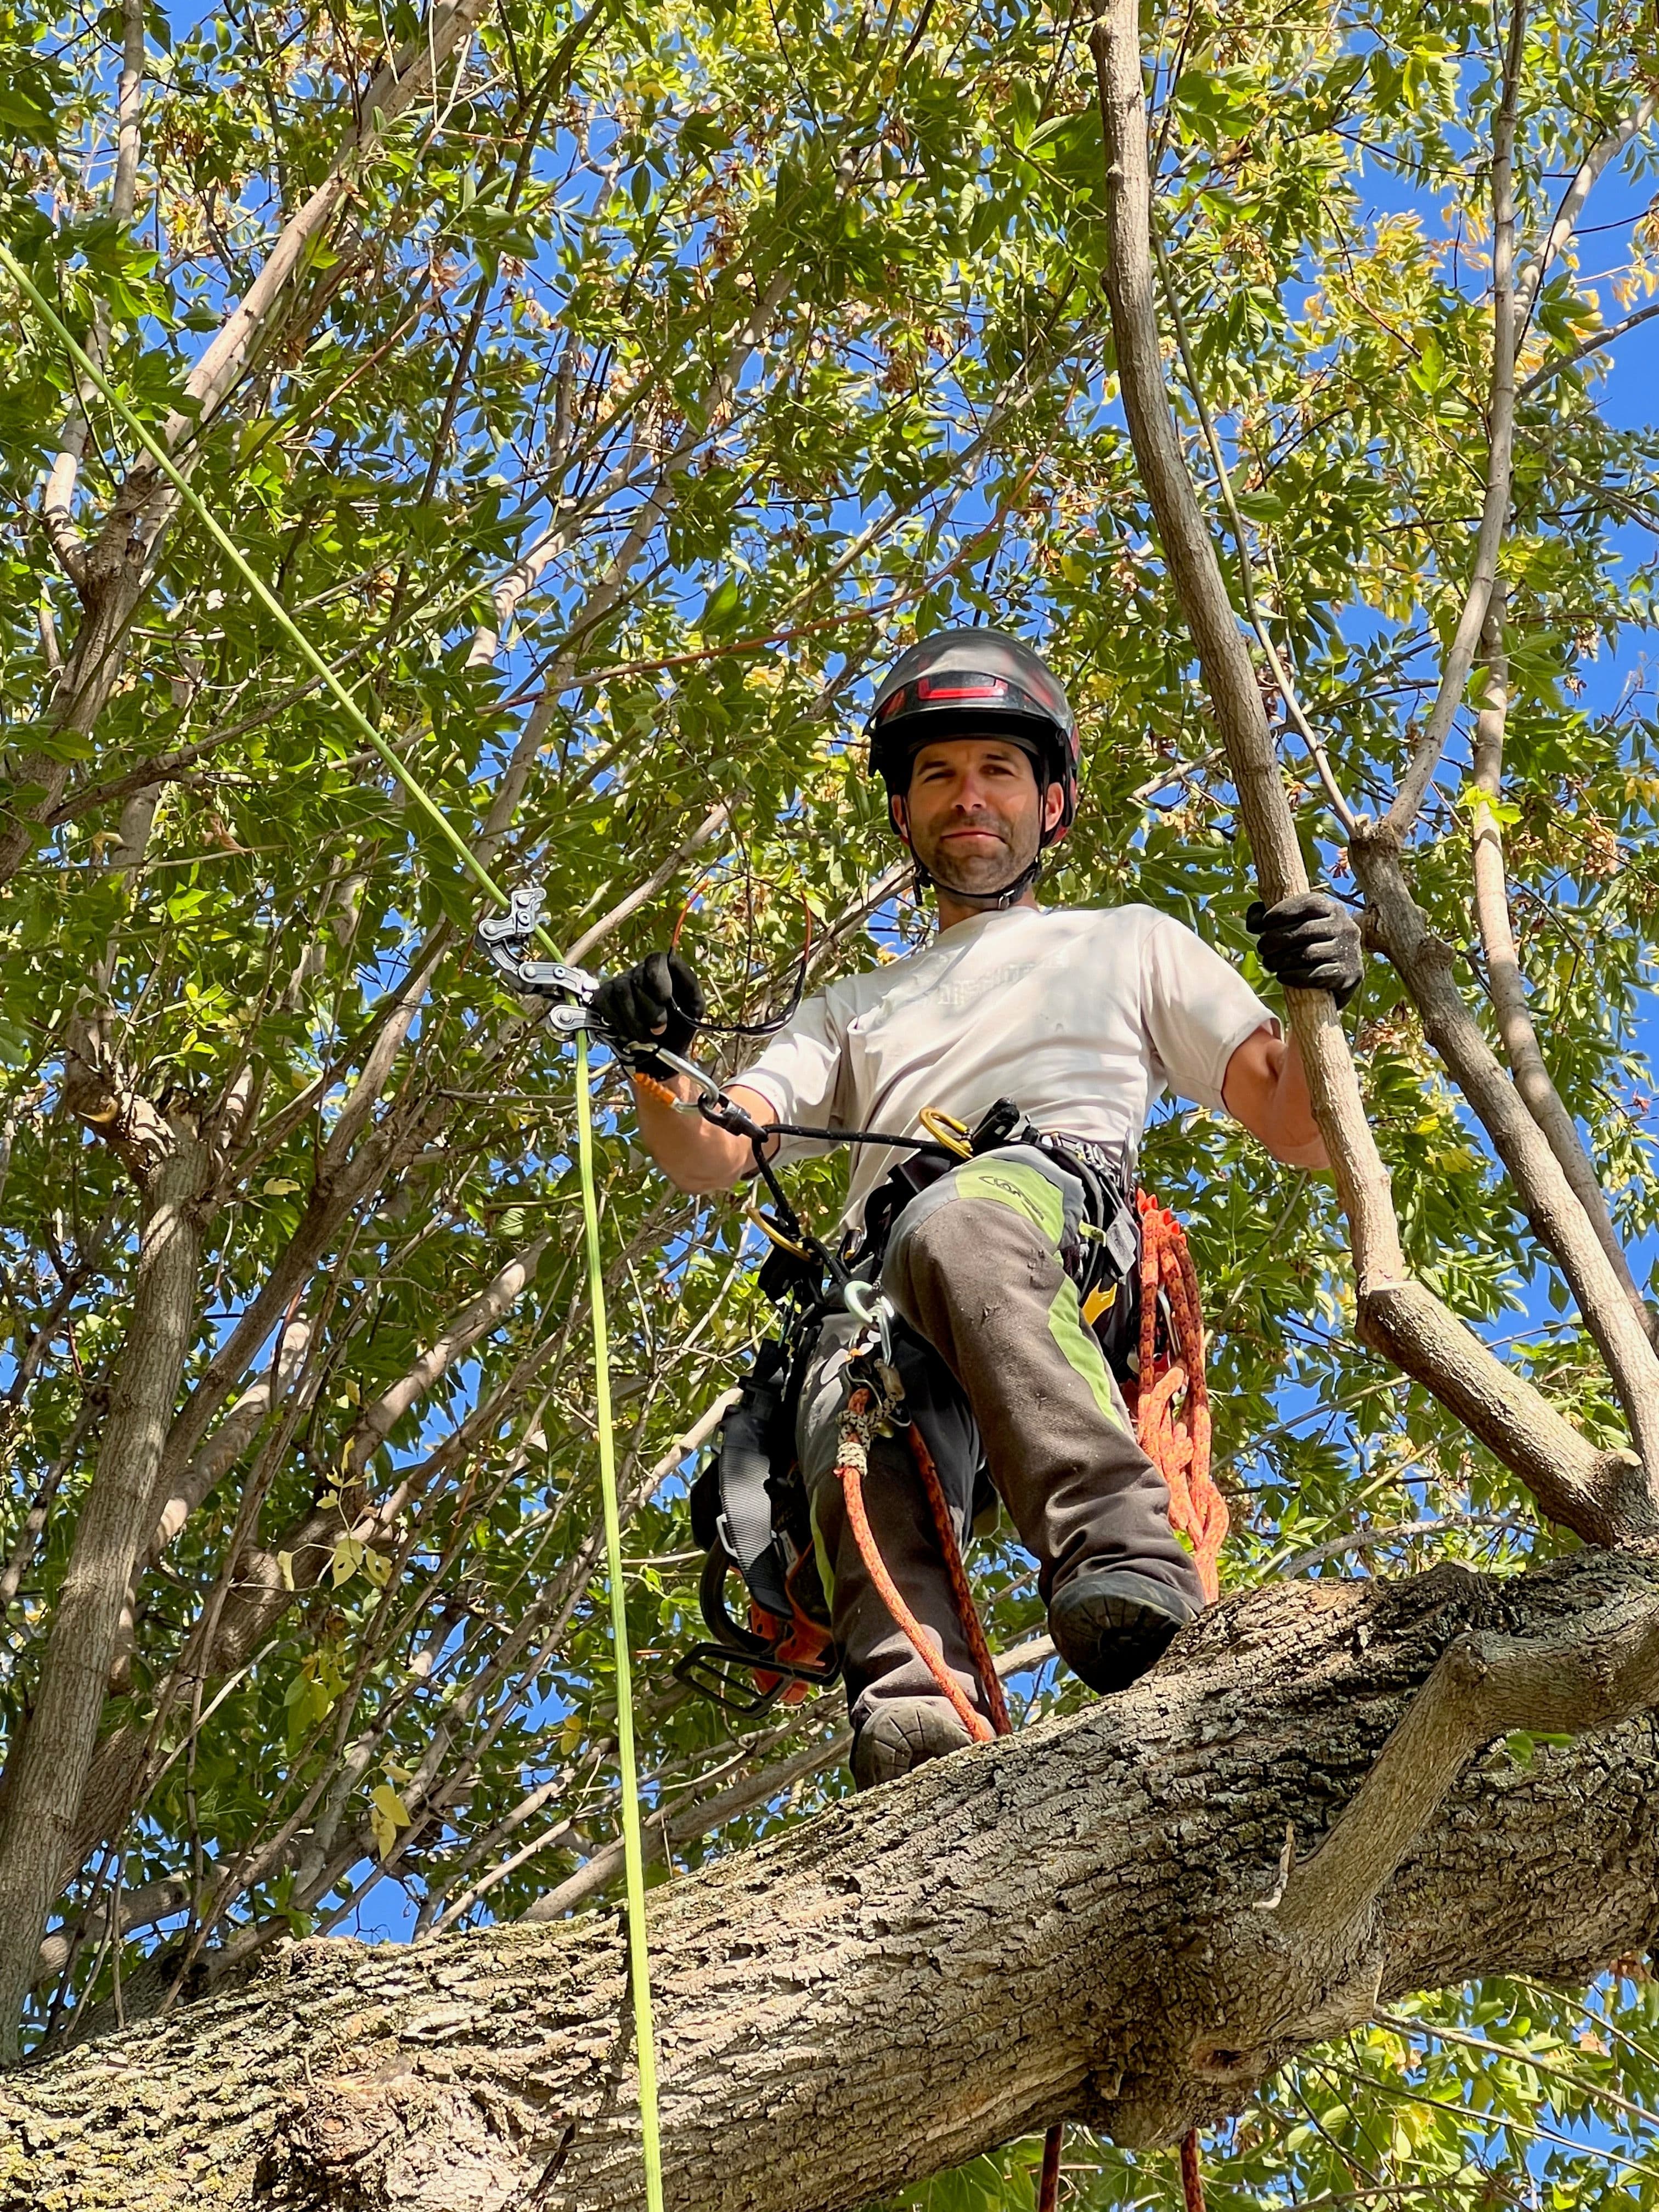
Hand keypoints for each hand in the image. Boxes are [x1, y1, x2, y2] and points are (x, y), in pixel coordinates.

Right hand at [588, 951, 704, 1072]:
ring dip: (634, 1020)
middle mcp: (639, 971)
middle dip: (649, 1010)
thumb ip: (690, 984)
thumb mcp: (694, 1007)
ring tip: (646, 1037)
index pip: (655, 960)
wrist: (661, 1049)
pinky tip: (628, 1033)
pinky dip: (618, 1022)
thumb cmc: (680, 1025)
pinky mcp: (604, 996)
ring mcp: (619, 982)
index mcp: (663, 968)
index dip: (658, 979)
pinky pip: (605, 1003)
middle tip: (659, 1030)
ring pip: (621, 993)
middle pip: (637, 979)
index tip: (664, 999)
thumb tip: (675, 962)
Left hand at [1245, 892, 1362, 1008]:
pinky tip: (1282, 976)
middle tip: (1261, 948)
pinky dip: (1293, 977)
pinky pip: (1315, 976)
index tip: (1262, 925)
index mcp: (1332, 909)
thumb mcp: (1297, 924)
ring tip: (1269, 964)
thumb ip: (1271, 916)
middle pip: (1303, 931)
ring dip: (1281, 961)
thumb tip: (1254, 921)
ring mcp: (1349, 951)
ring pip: (1307, 954)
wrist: (1342, 975)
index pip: (1307, 904)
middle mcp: (1345, 926)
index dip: (1280, 912)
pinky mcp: (1349, 974)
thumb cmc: (1311, 944)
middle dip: (1275, 940)